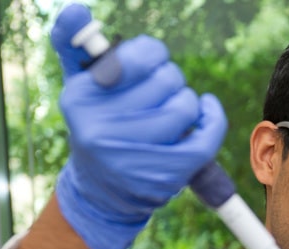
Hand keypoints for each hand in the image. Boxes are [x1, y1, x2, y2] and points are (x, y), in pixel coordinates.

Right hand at [49, 4, 226, 248]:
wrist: (102, 190)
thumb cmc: (98, 123)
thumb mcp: (80, 84)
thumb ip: (74, 42)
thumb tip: (77, 10)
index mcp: (80, 98)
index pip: (137, 57)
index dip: (153, 52)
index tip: (151, 60)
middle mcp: (100, 128)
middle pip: (167, 79)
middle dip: (170, 79)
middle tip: (159, 92)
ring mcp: (133, 156)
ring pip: (185, 106)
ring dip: (187, 102)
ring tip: (172, 109)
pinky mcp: (164, 175)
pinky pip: (205, 136)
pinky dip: (213, 117)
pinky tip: (205, 109)